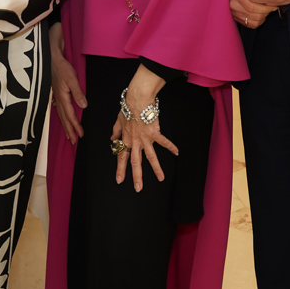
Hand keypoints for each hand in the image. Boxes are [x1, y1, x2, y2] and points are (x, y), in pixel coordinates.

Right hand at [48, 23, 85, 143]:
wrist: (52, 58)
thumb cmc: (62, 67)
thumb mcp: (72, 79)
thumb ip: (78, 93)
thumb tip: (83, 106)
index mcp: (63, 97)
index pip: (70, 115)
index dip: (75, 126)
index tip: (80, 135)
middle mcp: (58, 100)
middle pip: (64, 118)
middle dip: (69, 130)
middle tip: (74, 141)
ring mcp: (56, 97)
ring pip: (61, 115)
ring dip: (65, 125)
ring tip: (69, 134)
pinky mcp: (56, 94)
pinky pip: (59, 109)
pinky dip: (62, 117)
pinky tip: (62, 118)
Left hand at [113, 66, 176, 192]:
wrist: (137, 100)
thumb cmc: (127, 108)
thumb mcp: (118, 120)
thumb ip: (115, 131)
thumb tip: (112, 139)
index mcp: (126, 139)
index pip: (121, 157)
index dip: (120, 169)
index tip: (119, 180)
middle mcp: (135, 142)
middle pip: (135, 162)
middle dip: (136, 176)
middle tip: (138, 188)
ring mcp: (145, 138)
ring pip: (151, 157)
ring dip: (156, 168)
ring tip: (161, 179)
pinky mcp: (155, 133)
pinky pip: (163, 142)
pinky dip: (170, 146)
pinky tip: (176, 152)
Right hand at [230, 0, 276, 28]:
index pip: (254, 0)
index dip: (267, 1)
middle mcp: (232, 1)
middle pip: (255, 11)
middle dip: (267, 9)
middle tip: (273, 6)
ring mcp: (232, 9)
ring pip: (254, 18)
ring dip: (264, 15)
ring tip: (268, 9)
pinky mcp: (234, 16)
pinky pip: (251, 24)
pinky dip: (259, 21)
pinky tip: (261, 14)